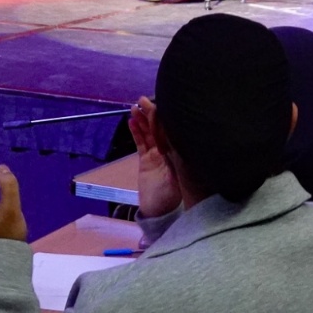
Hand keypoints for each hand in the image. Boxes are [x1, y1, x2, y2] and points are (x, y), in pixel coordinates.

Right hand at [128, 97, 180, 217]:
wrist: (159, 212)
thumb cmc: (172, 196)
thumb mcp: (179, 176)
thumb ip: (178, 159)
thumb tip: (180, 140)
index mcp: (179, 152)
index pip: (170, 130)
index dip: (163, 117)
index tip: (158, 104)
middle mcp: (169, 150)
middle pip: (159, 128)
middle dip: (151, 114)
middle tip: (142, 100)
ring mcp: (157, 155)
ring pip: (149, 133)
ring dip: (142, 120)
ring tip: (134, 108)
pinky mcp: (146, 161)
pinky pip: (141, 143)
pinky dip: (136, 132)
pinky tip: (132, 122)